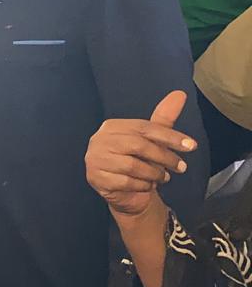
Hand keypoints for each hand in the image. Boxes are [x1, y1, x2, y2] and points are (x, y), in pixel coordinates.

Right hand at [85, 91, 197, 217]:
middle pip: (138, 145)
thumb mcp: (152, 140)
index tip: (192, 146)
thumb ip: (163, 118)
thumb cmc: (138, 161)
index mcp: (112, 126)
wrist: (123, 192)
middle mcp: (99, 140)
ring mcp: (95, 159)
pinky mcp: (95, 178)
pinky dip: (142, 185)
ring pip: (132, 166)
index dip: (169, 136)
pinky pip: (126, 182)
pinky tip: (146, 185)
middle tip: (181, 167)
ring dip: (154, 174)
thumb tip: (180, 94)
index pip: (144, 128)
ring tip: (162, 177)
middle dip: (164, 157)